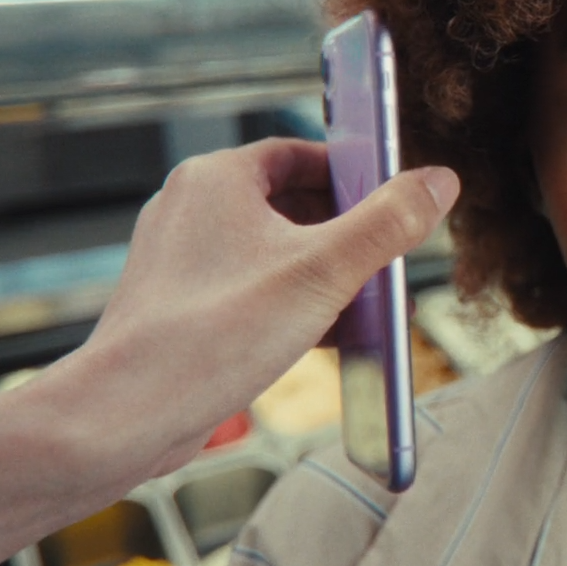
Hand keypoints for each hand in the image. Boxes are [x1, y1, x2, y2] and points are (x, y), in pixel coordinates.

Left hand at [31, 139, 458, 484]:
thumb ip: (387, 223)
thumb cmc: (212, 334)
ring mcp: (182, 261)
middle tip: (390, 263)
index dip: (352, 175)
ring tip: (369, 309)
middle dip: (346, 236)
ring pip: (272, 255)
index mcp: (216, 179)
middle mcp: (191, 209)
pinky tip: (327, 342)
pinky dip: (292, 308)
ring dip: (324, 278)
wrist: (128, 413)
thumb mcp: (323, 271)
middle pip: (290, 205)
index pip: (299, 153)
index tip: (392, 200)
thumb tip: (438, 182)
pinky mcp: (181, 308)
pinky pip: (250, 293)